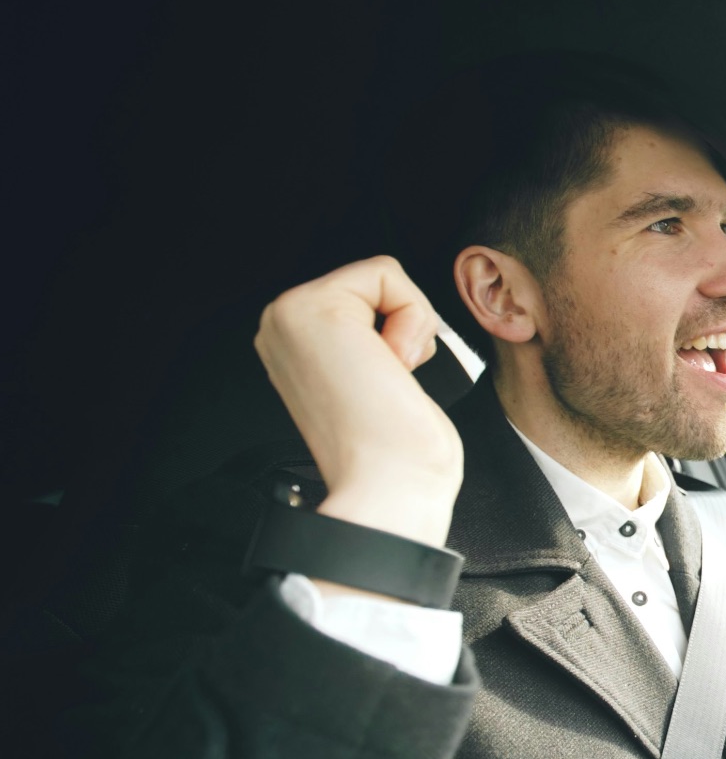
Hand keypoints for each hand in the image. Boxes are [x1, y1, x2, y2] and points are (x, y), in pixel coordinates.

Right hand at [254, 256, 462, 553]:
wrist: (389, 486)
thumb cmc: (396, 452)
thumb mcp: (378, 380)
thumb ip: (374, 341)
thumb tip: (397, 326)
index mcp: (294, 346)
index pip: (367, 299)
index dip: (400, 337)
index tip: (384, 386)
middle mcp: (282, 328)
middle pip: (376, 283)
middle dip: (406, 329)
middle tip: (387, 382)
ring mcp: (289, 316)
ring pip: (383, 276)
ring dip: (410, 327)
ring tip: (386, 376)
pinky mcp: (313, 308)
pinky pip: (387, 273)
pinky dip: (411, 318)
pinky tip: (391, 363)